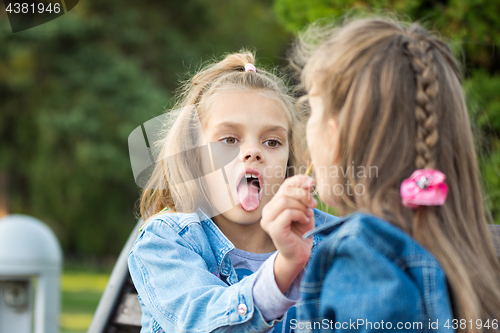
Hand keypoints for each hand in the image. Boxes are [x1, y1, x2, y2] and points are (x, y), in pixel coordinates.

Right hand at [260, 175, 316, 293]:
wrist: (300, 254)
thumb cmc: (302, 231)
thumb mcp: (304, 209)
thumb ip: (303, 195)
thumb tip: (309, 180)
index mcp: (274, 204)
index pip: (285, 185)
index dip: (300, 180)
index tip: (312, 183)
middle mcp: (267, 211)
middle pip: (285, 192)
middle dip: (303, 196)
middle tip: (313, 204)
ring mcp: (268, 220)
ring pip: (285, 201)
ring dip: (301, 207)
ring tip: (308, 215)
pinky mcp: (273, 229)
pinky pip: (287, 213)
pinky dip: (299, 215)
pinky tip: (304, 221)